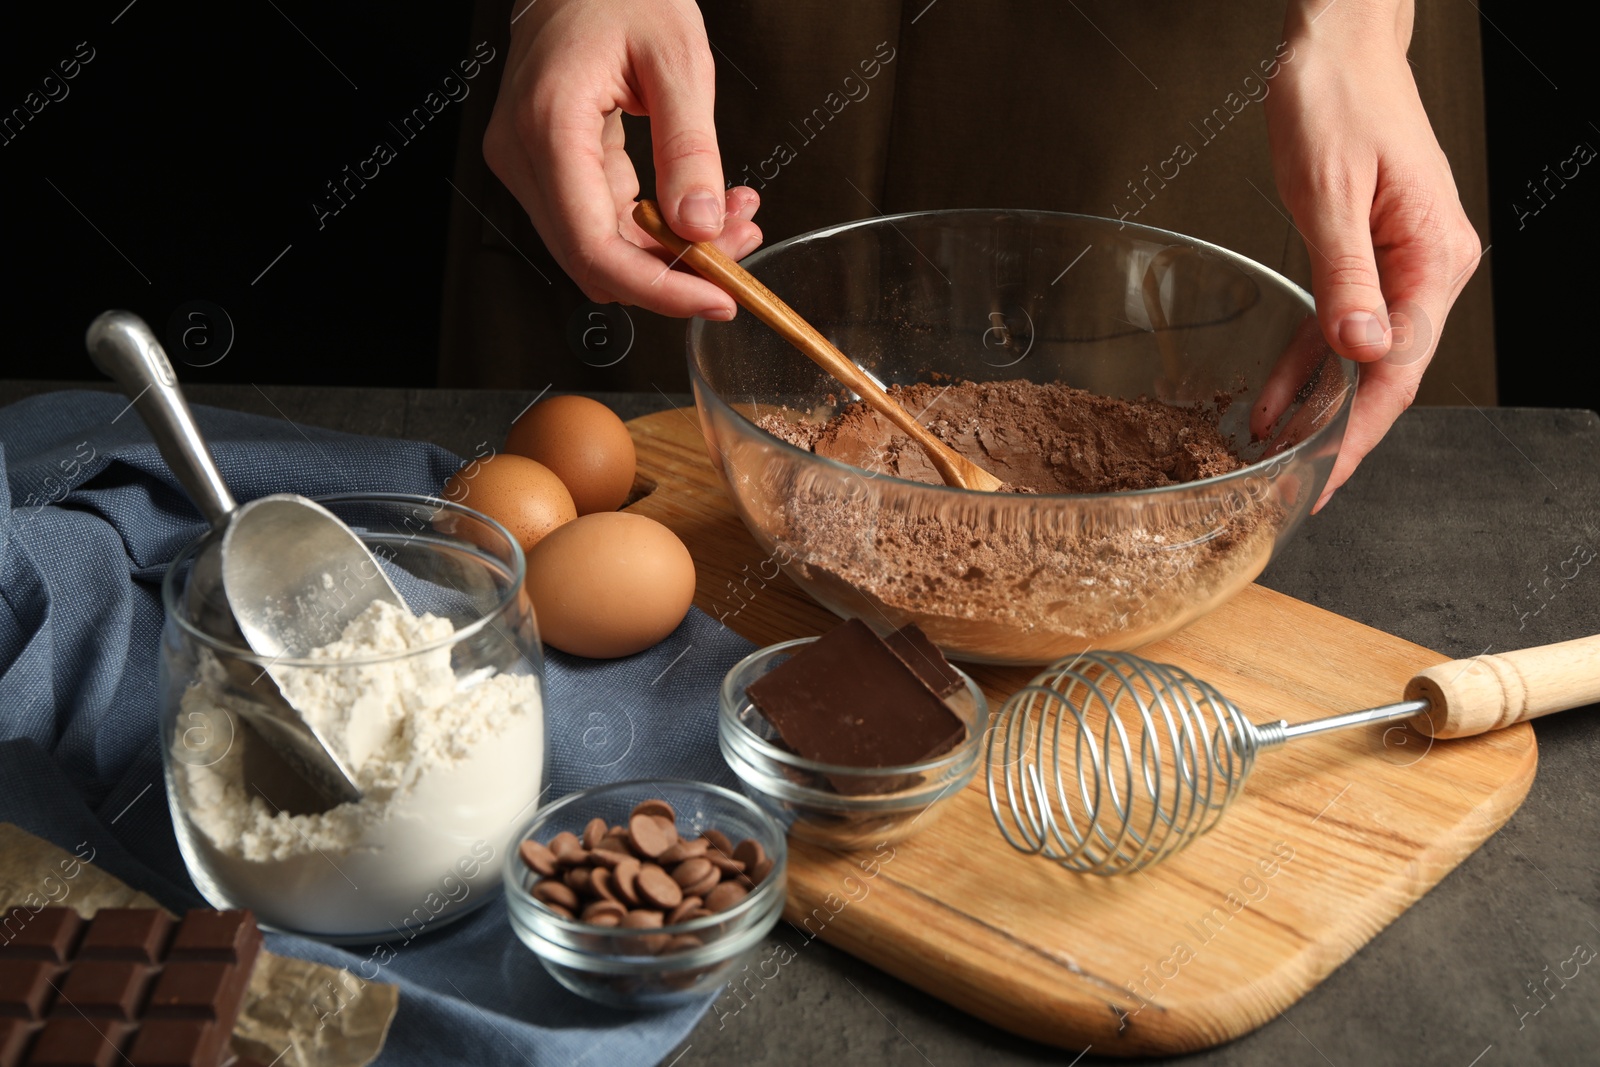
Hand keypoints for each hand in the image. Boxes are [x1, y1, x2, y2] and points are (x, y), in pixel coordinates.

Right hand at [483, 0, 762, 318]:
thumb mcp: (676, 57)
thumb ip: (690, 147)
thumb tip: (699, 225)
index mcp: (549, 126)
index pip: (595, 247)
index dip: (659, 289)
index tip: (717, 298)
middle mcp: (524, 155)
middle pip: (596, 261)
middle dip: (675, 271)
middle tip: (740, 246)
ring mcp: (528, 165)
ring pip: (601, 250)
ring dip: (670, 252)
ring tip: (731, 217)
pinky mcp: (546, 168)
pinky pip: (601, 222)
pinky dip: (655, 228)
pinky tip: (699, 207)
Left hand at [1265, 0, 1482, 508]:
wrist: (1336, 46)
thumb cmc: (1336, 99)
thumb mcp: (1329, 192)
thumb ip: (1345, 276)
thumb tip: (1361, 349)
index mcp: (1433, 256)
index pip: (1400, 365)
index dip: (1361, 429)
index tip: (1326, 476)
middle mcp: (1428, 267)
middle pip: (1388, 372)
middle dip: (1342, 434)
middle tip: (1297, 489)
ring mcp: (1400, 264)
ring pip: (1361, 357)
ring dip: (1318, 406)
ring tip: (1272, 454)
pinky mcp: (1368, 256)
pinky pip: (1338, 325)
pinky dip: (1306, 365)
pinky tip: (1271, 400)